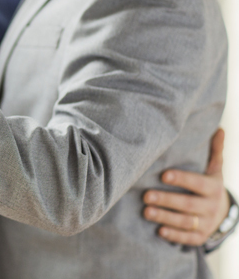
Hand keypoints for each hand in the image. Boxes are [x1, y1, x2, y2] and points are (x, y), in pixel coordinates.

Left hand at [143, 128, 229, 244]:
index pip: (197, 183)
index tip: (163, 175)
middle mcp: (211, 206)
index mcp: (213, 187)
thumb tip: (218, 128)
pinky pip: (187, 238)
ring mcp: (207, 223)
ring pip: (186, 222)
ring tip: (146, 212)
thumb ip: (214, 151)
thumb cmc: (208, 185)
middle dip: (167, 200)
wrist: (222, 214)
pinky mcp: (200, 237)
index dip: (182, 179)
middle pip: (188, 204)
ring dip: (165, 217)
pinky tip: (159, 231)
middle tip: (146, 195)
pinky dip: (174, 235)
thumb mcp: (214, 169)